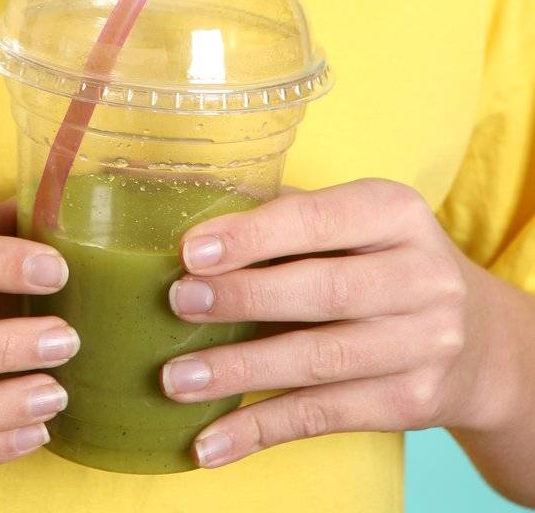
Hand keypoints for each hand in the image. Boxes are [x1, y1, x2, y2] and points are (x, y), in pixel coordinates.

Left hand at [160, 178, 506, 468]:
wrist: (477, 338)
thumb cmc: (383, 262)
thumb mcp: (356, 222)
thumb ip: (286, 216)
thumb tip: (192, 216)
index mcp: (395, 212)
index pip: (317, 220)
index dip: (252, 237)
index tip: (191, 252)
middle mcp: (421, 276)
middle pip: (322, 291)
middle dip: (243, 298)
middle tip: (178, 304)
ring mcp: (423, 344)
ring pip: (319, 361)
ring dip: (240, 372)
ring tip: (176, 379)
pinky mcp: (411, 403)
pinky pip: (324, 416)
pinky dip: (260, 428)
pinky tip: (211, 440)